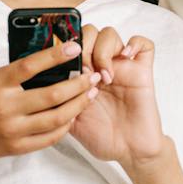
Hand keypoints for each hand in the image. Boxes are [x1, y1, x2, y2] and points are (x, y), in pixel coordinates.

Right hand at [0, 27, 97, 167]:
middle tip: (93, 75)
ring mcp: (13, 129)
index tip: (74, 48)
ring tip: (91, 94)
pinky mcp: (18, 147)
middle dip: (78, 84)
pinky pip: (49, 137)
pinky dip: (65, 126)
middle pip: (51, 94)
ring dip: (78, 105)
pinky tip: (74, 114)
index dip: (54, 56)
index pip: (29, 66)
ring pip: (56, 117)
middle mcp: (6, 107)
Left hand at [67, 24, 164, 167]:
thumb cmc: (101, 136)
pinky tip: (125, 60)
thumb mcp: (70, 120)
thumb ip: (58, 103)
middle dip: (82, 47)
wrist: (128, 151)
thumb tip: (39, 88)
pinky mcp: (142, 71)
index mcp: (82, 75)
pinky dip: (134, 45)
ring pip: (110, 33)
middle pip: (88, 32)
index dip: (64, 49)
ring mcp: (122, 66)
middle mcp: (100, 66)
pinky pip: (144, 45)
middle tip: (84, 71)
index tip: (63, 68)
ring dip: (103, 50)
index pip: (70, 44)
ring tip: (104, 77)